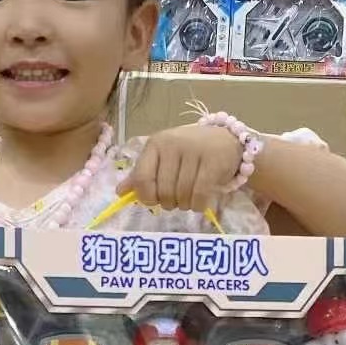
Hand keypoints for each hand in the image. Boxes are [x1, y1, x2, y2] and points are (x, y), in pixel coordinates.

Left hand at [122, 124, 243, 213]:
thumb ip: (142, 175)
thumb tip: (120, 192)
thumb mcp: (163, 159)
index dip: (147, 197)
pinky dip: (198, 205)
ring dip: (185, 205)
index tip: (155, 200)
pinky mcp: (213, 161)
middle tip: (176, 200)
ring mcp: (194, 151)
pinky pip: (200, 194)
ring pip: (182, 194)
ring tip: (188, 200)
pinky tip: (199, 203)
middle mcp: (172, 144)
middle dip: (169, 203)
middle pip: (164, 191)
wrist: (225, 139)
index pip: (142, 179)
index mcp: (155, 144)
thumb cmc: (189, 152)